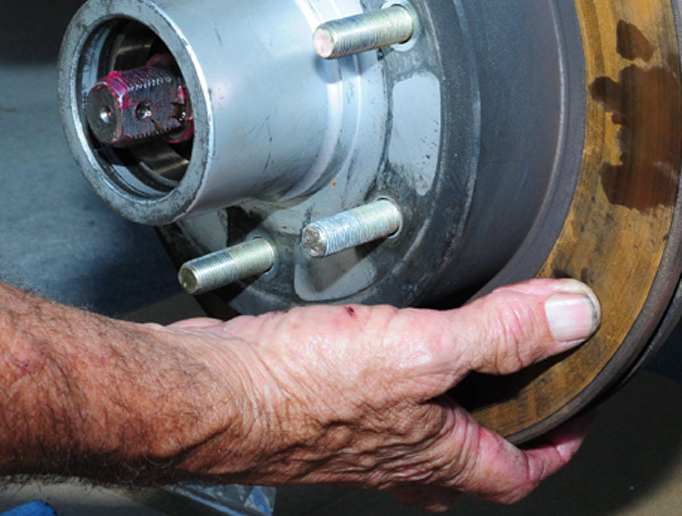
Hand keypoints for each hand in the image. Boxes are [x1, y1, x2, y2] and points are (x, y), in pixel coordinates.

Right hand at [166, 278, 599, 508]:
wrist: (212, 391)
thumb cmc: (300, 389)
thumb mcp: (420, 353)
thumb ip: (498, 335)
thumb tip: (573, 316)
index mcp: (433, 455)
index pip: (515, 471)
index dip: (556, 446)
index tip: (575, 416)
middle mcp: (395, 453)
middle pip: (463, 456)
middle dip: (495, 425)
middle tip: (515, 387)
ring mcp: (352, 430)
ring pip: (413, 423)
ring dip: (440, 395)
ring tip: (450, 347)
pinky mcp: (312, 399)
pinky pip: (366, 391)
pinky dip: (384, 367)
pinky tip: (368, 332)